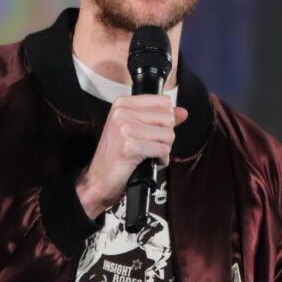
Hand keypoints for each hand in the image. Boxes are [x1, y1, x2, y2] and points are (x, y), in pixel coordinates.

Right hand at [76, 94, 187, 218]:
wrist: (99, 179)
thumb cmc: (116, 155)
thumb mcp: (136, 129)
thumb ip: (160, 118)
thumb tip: (183, 112)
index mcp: (123, 104)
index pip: (163, 101)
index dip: (165, 119)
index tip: (153, 131)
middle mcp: (122, 112)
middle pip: (168, 118)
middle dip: (166, 136)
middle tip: (151, 145)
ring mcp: (125, 128)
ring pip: (168, 135)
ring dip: (164, 149)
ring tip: (149, 154)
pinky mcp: (131, 146)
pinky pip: (163, 150)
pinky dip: (161, 160)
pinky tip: (149, 162)